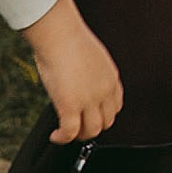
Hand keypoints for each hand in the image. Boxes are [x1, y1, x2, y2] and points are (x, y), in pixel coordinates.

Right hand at [18, 0, 123, 145]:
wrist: (60, 33)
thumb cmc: (68, 36)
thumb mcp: (90, 56)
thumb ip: (89, 71)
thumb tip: (77, 78)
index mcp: (110, 78)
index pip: (115, 106)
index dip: (103, 115)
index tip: (92, 116)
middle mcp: (104, 91)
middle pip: (106, 122)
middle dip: (92, 128)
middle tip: (78, 128)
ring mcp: (89, 100)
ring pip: (91, 131)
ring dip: (78, 136)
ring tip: (66, 134)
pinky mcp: (70, 105)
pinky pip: (70, 132)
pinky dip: (62, 139)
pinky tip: (56, 136)